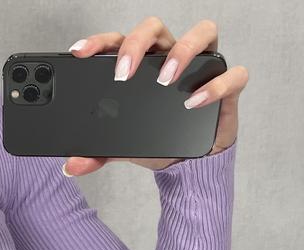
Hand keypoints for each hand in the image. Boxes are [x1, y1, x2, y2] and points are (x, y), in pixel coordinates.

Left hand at [64, 16, 248, 174]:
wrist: (187, 162)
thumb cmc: (157, 139)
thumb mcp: (121, 148)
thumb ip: (97, 155)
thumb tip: (72, 166)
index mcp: (142, 64)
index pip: (119, 41)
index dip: (100, 41)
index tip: (80, 52)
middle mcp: (170, 56)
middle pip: (155, 28)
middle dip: (136, 44)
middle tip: (123, 73)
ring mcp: (201, 67)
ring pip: (202, 32)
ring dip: (182, 50)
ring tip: (166, 79)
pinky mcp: (226, 86)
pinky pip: (232, 74)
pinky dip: (216, 85)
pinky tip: (194, 102)